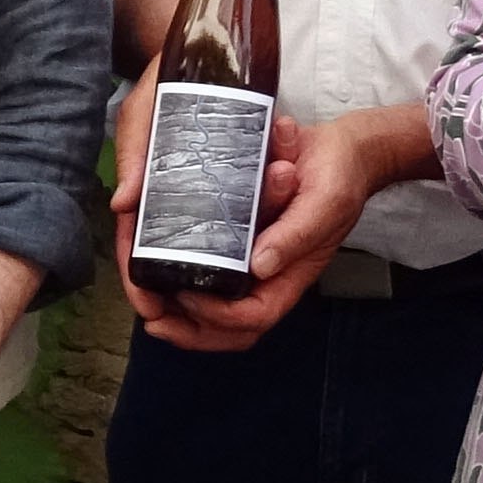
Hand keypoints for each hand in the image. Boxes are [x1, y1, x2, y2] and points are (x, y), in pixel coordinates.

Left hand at [119, 111, 390, 353]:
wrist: (339, 152)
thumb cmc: (338, 178)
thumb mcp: (324, 201)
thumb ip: (295, 234)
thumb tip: (260, 266)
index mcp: (290, 275)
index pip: (253, 316)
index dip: (218, 315)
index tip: (186, 293)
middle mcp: (268, 276)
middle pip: (228, 328)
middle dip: (188, 330)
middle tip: (151, 317)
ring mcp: (251, 264)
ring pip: (213, 310)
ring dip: (176, 314)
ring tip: (143, 300)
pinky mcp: (236, 243)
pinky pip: (206, 277)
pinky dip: (177, 279)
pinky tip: (149, 269)